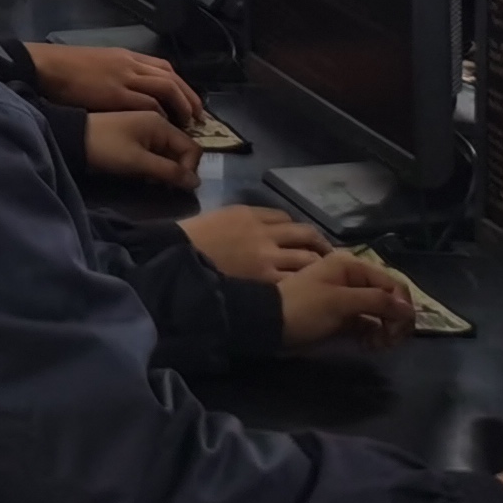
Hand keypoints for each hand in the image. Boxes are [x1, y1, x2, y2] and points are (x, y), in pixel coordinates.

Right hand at [27, 44, 198, 124]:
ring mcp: (124, 78)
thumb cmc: (66, 66)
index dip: (182, 86)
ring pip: (166, 88)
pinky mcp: (116, 94)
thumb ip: (116, 72)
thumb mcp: (98, 63)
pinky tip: (164, 124)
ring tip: (188, 123)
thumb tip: (129, 87)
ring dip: (181, 106)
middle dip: (189, 97)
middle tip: (198, 116)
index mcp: (125, 56)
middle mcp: (130, 64)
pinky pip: (147, 103)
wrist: (47, 67)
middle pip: (172, 78)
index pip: (165, 68)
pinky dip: (160, 113)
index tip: (189, 101)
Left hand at [82, 109, 199, 188]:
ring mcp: (144, 127)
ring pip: (168, 152)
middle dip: (176, 170)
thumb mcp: (138, 162)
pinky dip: (153, 163)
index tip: (174, 185)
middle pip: (181, 150)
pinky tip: (139, 172)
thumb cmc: (105, 148)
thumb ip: (169, 171)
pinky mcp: (133, 135)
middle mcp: (156, 121)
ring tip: (147, 179)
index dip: (189, 169)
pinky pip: (154, 151)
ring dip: (164, 168)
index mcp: (160, 123)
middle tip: (159, 183)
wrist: (69, 138)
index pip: (192, 148)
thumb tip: (196, 182)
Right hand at [179, 203, 327, 280]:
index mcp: (248, 213)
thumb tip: (256, 231)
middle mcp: (264, 232)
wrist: (175, 261)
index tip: (298, 238)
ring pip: (307, 258)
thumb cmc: (188, 240)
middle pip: (304, 233)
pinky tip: (308, 288)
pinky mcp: (266, 281)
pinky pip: (296, 279)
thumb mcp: (215, 218)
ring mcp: (268, 257)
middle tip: (326, 253)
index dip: (294, 228)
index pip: (283, 217)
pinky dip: (306, 283)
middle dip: (318, 243)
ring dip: (318, 265)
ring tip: (324, 274)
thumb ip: (239, 222)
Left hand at [273, 249, 415, 349]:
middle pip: (390, 298)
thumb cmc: (303, 308)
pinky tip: (368, 345)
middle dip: (395, 320)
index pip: (393, 284)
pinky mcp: (342, 316)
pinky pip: (368, 323)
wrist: (268, 324)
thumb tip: (409, 309)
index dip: (403, 307)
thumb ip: (376, 301)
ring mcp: (347, 298)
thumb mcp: (339, 301)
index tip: (399, 330)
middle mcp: (353, 278)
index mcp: (352, 266)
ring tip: (377, 345)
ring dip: (385, 330)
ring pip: (381, 313)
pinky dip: (373, 334)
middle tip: (389, 341)